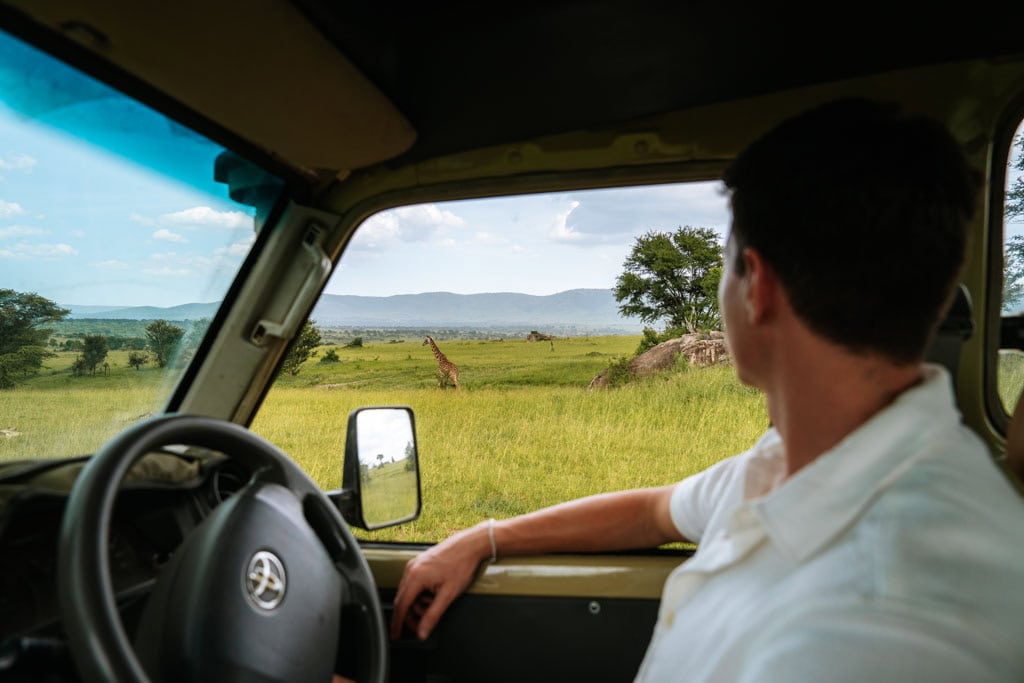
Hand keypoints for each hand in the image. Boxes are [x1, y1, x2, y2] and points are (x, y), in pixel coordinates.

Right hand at [390, 522, 490, 639]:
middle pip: (403, 599)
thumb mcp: (448, 594)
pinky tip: (434, 594)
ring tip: (435, 604)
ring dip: (418, 604)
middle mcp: (411, 569)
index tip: (396, 635)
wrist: (470, 545)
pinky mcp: (420, 563)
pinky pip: (414, 583)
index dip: (398, 623)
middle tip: (420, 627)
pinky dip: (421, 593)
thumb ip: (433, 615)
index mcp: (415, 576)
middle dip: (410, 615)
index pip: (401, 606)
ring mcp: (415, 564)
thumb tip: (422, 632)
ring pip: (409, 592)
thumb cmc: (461, 565)